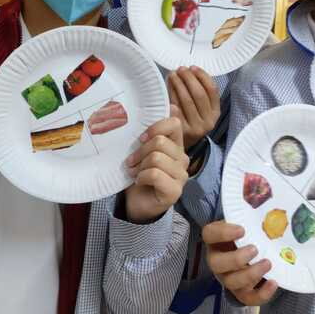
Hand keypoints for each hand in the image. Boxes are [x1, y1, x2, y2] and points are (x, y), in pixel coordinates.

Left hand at [124, 105, 188, 222]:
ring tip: (135, 172)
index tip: (141, 138)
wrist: (137, 204)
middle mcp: (183, 158)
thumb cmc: (139, 174)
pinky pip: (154, 174)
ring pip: (156, 157)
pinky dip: (141, 177)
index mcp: (176, 145)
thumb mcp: (142, 150)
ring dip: (139, 166)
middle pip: (160, 141)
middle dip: (140, 151)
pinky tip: (139, 181)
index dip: (155, 127)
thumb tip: (154, 109)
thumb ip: (148, 134)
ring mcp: (181, 176)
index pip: (174, 123)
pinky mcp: (175, 191)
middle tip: (132, 161)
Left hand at [167, 66, 219, 149]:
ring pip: (187, 100)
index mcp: (216, 113)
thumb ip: (199, 92)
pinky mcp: (182, 131)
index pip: (212, 90)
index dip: (202, 76)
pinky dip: (171, 97)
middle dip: (189, 78)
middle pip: (199, 94)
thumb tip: (188, 70)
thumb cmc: (188, 120)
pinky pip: (176, 109)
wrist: (179, 144)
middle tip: (180, 69)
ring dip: (178, 84)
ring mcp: (196, 128)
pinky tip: (166, 89)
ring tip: (172, 75)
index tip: (193, 67)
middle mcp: (208, 122)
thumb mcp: (200, 109)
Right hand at [203, 221, 277, 305]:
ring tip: (268, 263)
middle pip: (217, 264)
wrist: (250, 251)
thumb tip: (266, 204)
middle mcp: (217, 260)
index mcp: (215, 240)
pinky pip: (247, 299)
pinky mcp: (241, 292)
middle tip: (255, 249)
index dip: (224, 233)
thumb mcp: (244, 223)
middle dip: (236, 258)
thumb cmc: (247, 235)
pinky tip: (274, 282)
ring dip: (250, 274)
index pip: (209, 234)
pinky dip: (261, 294)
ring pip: (231, 283)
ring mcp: (227, 278)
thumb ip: (249, 217)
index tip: (242, 229)